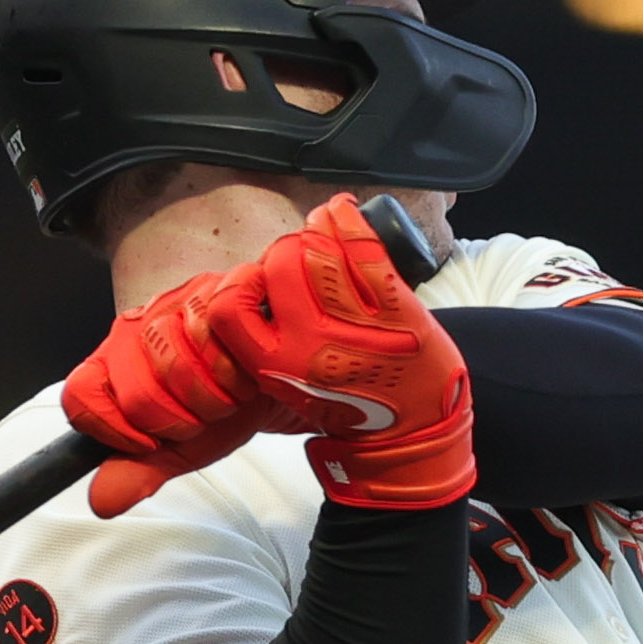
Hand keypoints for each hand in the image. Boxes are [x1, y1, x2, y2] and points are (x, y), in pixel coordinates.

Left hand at [66, 267, 269, 518]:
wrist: (284, 374)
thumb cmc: (229, 405)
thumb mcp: (181, 448)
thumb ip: (139, 470)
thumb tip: (100, 502)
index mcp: (117, 361)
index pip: (81, 396)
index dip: (114, 431)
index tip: (149, 443)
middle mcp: (141, 323)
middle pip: (137, 393)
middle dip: (181, 421)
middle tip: (203, 415)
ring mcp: (181, 300)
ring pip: (180, 364)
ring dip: (217, 395)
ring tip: (230, 391)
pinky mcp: (225, 284)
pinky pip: (219, 329)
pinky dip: (242, 364)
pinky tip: (249, 367)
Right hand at [216, 200, 472, 511]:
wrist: (414, 434)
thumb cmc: (350, 409)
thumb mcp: (287, 388)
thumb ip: (263, 346)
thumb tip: (245, 295)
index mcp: (275, 366)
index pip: (228, 308)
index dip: (239, 283)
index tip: (257, 280)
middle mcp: (310, 344)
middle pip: (278, 263)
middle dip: (287, 250)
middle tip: (301, 258)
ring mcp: (353, 325)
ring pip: (320, 249)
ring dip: (320, 230)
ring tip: (324, 228)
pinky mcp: (394, 310)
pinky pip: (364, 247)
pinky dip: (350, 219)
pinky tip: (344, 210)